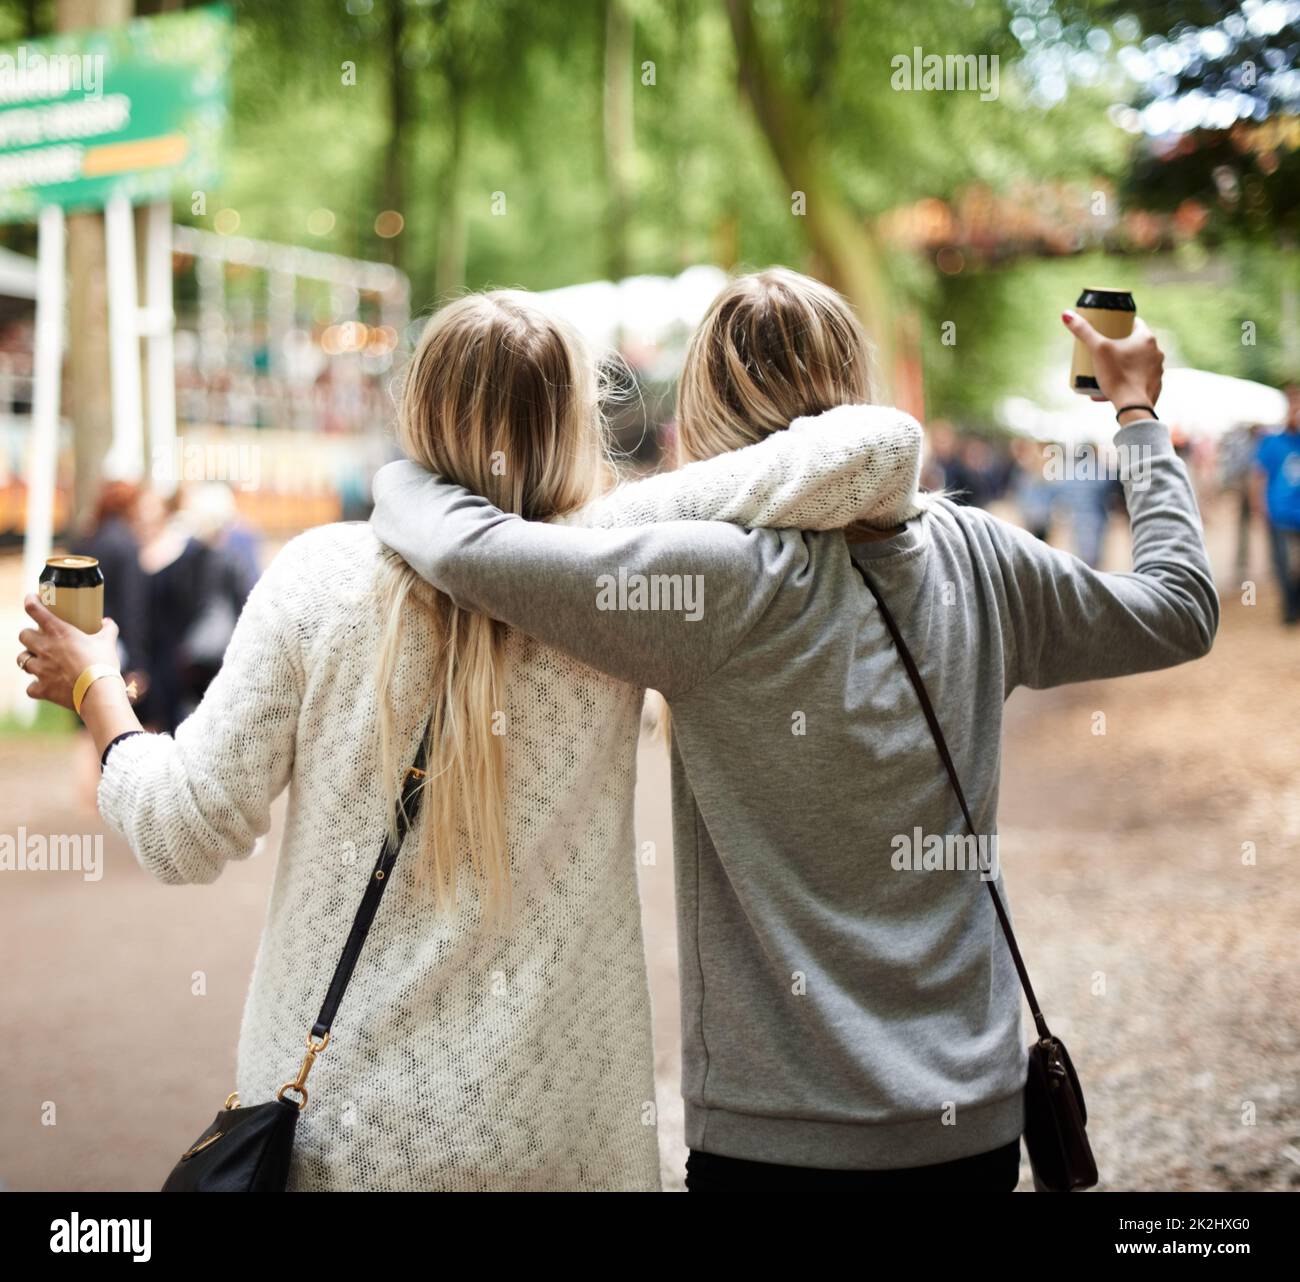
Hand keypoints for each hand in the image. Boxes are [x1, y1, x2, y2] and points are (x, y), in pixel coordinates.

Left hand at [17, 596, 120, 711]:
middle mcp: (44, 648)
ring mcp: (40, 669)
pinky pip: (31, 687)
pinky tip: (45, 686)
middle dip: (29, 635)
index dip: (30, 601)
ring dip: (29, 659)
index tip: (32, 599)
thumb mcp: (108, 641)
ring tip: (41, 661)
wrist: (99, 692)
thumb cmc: (103, 663)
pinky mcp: (42, 688)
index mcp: (58, 632)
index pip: (34, 609)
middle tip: (41, 638)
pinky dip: (37, 687)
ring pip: (22, 660)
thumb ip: (108, 629)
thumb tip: (107, 622)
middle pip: (23, 635)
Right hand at [1062, 310, 1163, 410]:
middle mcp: (1156, 351)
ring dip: (1123, 364)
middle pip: (1135, 343)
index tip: (1108, 329)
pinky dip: (1127, 380)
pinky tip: (1114, 387)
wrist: (1133, 406)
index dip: (1119, 325)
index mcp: (1146, 338)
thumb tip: (1066, 314)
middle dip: (1119, 346)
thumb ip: (1083, 332)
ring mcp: (1158, 368)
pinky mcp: (1155, 384)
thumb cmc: (1117, 375)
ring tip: (1106, 371)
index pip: (1134, 323)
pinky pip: (1139, 378)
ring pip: (1137, 362)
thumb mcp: (1098, 350)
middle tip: (1102, 351)